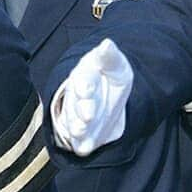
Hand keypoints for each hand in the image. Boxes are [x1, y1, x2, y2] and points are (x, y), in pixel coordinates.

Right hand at [51, 39, 132, 155]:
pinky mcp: (82, 134)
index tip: (87, 89)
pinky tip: (85, 148)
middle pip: (77, 103)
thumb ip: (111, 57)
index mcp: (85, 76)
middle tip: (89, 114)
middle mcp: (77, 97)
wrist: (108, 98)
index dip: (84, 85)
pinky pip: (78, 140)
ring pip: (74, 122)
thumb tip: (107, 43)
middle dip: (82, 108)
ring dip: (77, 127)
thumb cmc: (110, 78)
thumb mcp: (117, 66)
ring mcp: (77, 116)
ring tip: (82, 130)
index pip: (82, 79)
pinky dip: (81, 145)